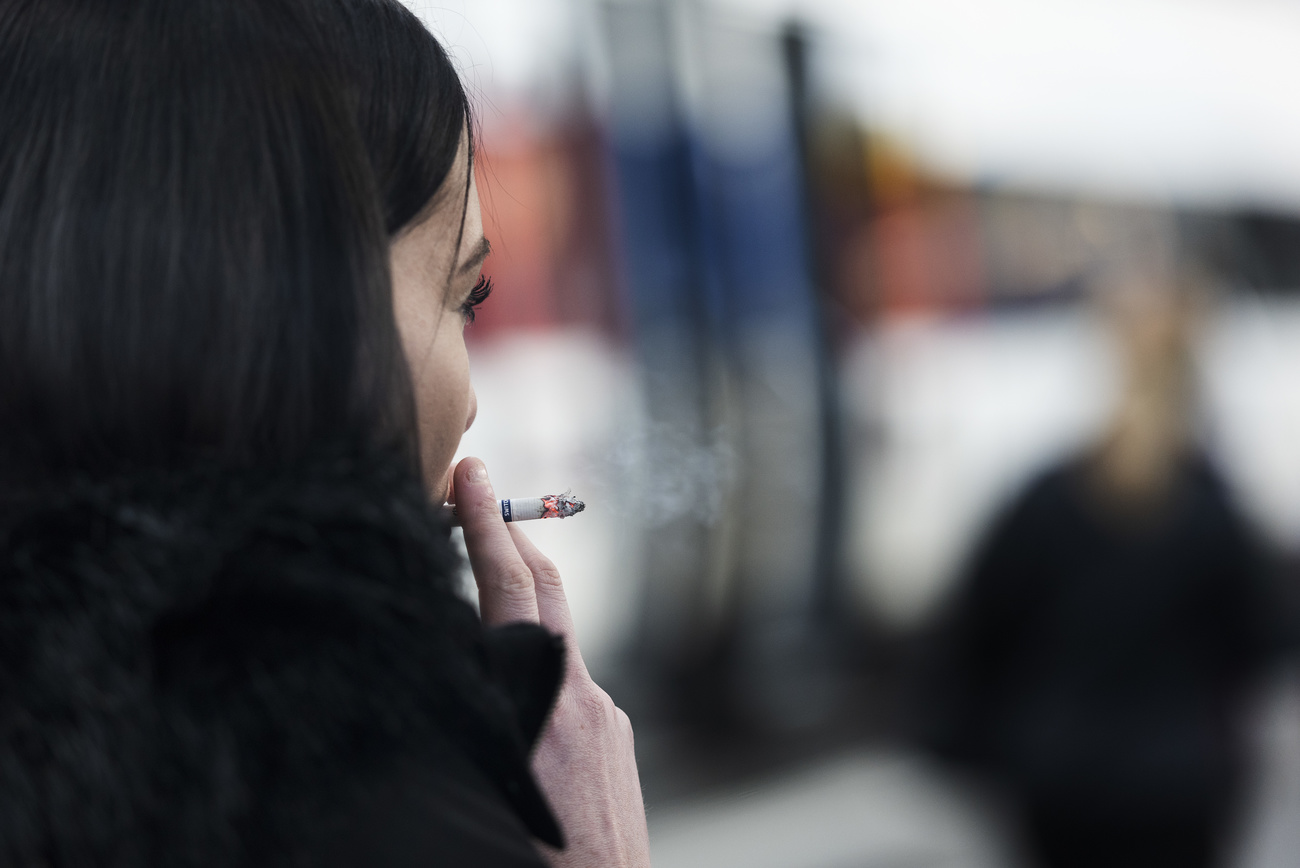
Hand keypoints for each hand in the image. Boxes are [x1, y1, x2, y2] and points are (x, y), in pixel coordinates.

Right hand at [452, 457, 650, 867]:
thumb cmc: (531, 856)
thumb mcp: (479, 779)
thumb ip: (462, 710)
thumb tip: (434, 657)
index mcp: (542, 700)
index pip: (510, 589)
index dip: (486, 523)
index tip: (471, 472)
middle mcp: (582, 696)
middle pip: (546, 591)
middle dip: (510, 535)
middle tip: (476, 494)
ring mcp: (606, 716)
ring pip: (556, 640)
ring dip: (520, 603)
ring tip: (481, 574)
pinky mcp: (616, 737)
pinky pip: (570, 683)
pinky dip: (537, 663)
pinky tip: (511, 684)